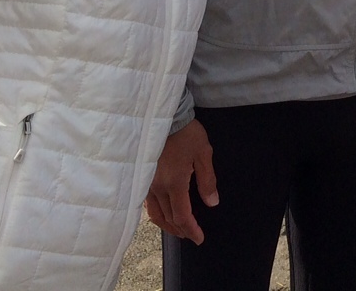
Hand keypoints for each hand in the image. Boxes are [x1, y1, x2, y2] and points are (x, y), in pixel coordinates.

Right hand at [145, 120, 217, 244]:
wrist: (165, 117)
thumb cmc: (186, 133)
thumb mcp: (204, 154)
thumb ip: (207, 180)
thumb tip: (212, 202)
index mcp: (175, 183)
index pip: (182, 216)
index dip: (191, 230)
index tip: (199, 238)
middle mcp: (158, 188)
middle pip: (168, 218)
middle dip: (180, 230)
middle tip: (191, 236)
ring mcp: (148, 184)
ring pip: (156, 214)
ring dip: (168, 225)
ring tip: (179, 229)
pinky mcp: (143, 178)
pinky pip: (148, 204)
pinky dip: (158, 214)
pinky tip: (164, 213)